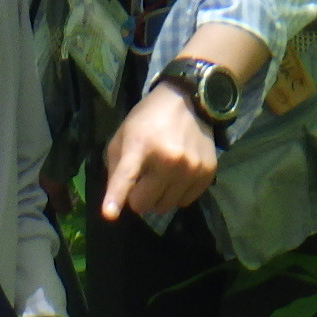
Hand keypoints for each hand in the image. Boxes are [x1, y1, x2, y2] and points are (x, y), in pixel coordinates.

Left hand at [101, 84, 219, 219]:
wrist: (188, 102)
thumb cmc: (148, 121)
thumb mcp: (123, 136)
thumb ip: (115, 168)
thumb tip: (118, 200)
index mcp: (140, 147)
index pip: (126, 177)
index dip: (116, 198)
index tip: (109, 214)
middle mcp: (168, 159)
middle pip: (144, 203)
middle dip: (138, 197)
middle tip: (142, 181)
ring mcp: (190, 168)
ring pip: (165, 207)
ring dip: (158, 198)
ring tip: (160, 178)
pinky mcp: (207, 173)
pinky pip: (185, 202)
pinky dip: (177, 195)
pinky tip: (177, 177)